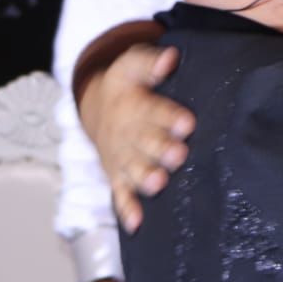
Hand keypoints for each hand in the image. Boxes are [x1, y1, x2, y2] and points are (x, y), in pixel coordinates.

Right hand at [76, 43, 192, 231]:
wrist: (95, 107)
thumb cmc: (127, 85)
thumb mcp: (132, 65)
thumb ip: (151, 61)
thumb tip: (171, 58)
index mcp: (132, 104)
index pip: (151, 109)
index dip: (168, 116)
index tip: (187, 123)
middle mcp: (125, 133)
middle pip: (143, 142)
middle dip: (159, 149)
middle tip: (178, 155)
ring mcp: (120, 157)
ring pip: (132, 169)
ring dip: (145, 177)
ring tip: (159, 184)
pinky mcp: (116, 176)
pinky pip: (119, 194)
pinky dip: (127, 209)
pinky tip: (138, 224)